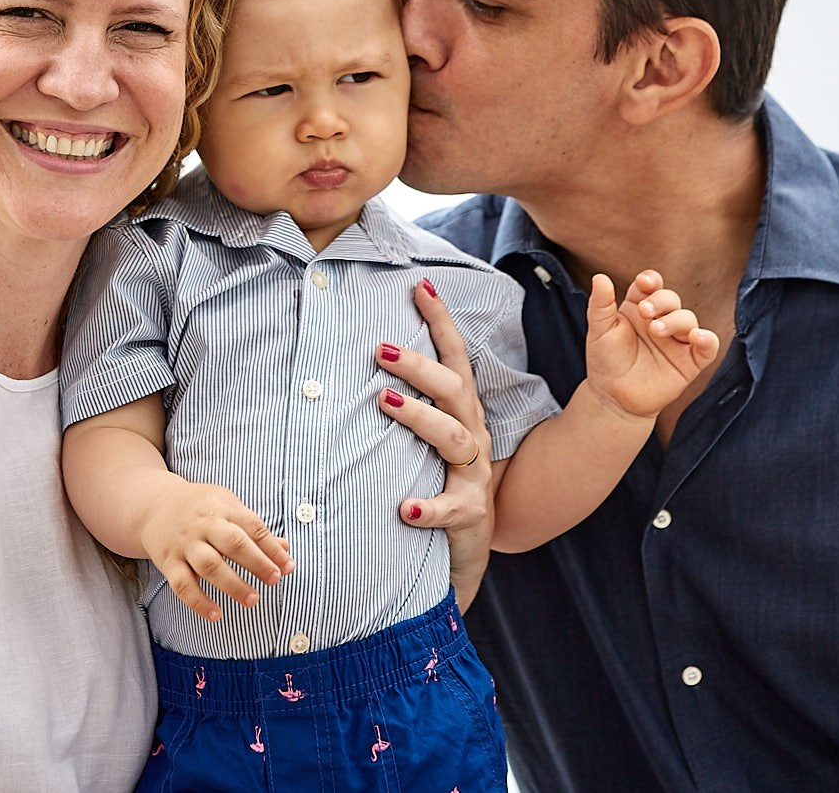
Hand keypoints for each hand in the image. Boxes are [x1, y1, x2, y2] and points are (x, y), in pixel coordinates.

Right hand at [134, 478, 292, 621]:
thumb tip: (285, 549)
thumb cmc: (200, 507)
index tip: (288, 566)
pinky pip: (182, 584)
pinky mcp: (168, 561)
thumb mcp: (228, 506)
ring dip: (232, 584)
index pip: (252, 527)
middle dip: (256, 562)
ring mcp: (185, 544)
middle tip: (275, 579)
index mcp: (222, 509)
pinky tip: (216, 615)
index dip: (272, 547)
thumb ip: (254, 528)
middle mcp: (203, 525)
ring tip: (252, 600)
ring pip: (209, 565)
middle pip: (232, 543)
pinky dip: (199, 601)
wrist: (153, 504)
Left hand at [374, 277, 494, 608]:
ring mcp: (474, 475)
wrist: (463, 552)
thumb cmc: (436, 482)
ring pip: (452, 437)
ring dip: (418, 416)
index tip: (420, 286)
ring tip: (383, 401)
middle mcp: (473, 435)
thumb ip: (405, 403)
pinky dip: (430, 507)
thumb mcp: (425, 439)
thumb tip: (364, 355)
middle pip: (454, 390)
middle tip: (380, 348)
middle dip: (420, 366)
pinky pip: (453, 508)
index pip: (455, 358)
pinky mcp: (471, 514)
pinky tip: (407, 507)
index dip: (441, 321)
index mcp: (462, 413)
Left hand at [585, 270, 719, 421]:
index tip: (644, 282)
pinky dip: (708, 339)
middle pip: (671, 299)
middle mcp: (661, 320)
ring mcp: (677, 340)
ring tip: (657, 330)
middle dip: (661, 301)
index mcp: (640, 308)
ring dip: (676, 320)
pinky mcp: (690, 362)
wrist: (613, 397)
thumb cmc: (606, 361)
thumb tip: (599, 276)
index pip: (651, 286)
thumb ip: (601, 304)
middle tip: (645, 312)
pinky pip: (708, 347)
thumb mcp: (599, 330)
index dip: (651, 280)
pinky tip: (698, 336)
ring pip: (688, 319)